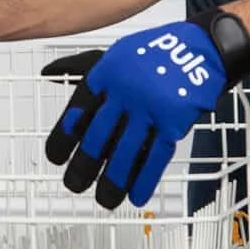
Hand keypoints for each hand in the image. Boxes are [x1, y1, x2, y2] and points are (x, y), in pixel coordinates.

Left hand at [44, 20, 230, 210]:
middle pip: (97, 138)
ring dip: (113, 182)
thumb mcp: (115, 53)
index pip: (76, 112)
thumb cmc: (155, 54)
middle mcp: (124, 93)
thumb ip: (81, 66)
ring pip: (125, 153)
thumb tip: (48, 72)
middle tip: (74, 184)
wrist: (202, 48)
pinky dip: (145, 179)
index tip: (56, 158)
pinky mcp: (174, 122)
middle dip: (83, 168)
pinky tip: (136, 196)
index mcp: (106, 74)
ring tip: (104, 200)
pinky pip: (156, 156)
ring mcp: (150, 108)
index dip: (63, 139)